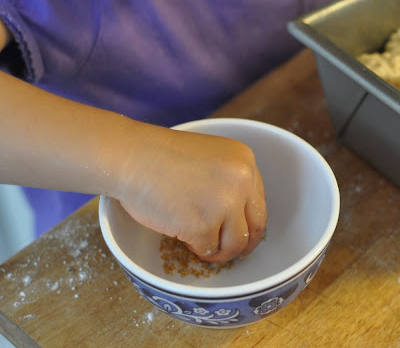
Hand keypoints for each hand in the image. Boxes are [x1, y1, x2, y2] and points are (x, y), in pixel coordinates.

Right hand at [113, 125, 266, 262]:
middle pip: (256, 226)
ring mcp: (224, 204)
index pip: (259, 201)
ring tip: (203, 246)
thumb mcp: (211, 156)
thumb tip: (241, 217)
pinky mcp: (203, 225)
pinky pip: (209, 249)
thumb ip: (230, 180)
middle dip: (244, 244)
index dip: (248, 220)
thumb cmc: (161, 156)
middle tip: (232, 252)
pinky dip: (197, 249)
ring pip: (235, 243)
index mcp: (245, 160)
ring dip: (220, 251)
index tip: (242, 231)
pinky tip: (185, 239)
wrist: (130, 156)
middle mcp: (242, 181)